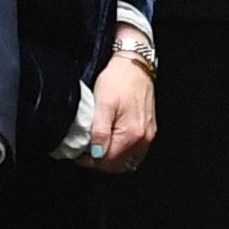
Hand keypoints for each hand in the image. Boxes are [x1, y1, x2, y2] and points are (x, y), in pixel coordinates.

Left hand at [82, 46, 157, 168]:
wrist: (135, 64)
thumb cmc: (119, 80)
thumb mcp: (102, 105)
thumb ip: (99, 132)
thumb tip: (96, 154)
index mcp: (132, 133)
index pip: (108, 162)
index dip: (89, 161)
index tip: (79, 154)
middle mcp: (144, 137)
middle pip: (119, 165)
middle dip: (100, 162)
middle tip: (85, 151)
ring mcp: (148, 133)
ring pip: (127, 159)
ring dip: (111, 158)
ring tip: (97, 147)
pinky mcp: (149, 128)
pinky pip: (135, 150)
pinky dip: (122, 151)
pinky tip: (111, 141)